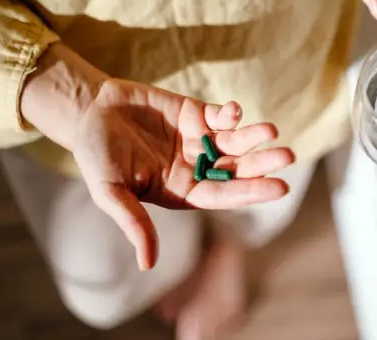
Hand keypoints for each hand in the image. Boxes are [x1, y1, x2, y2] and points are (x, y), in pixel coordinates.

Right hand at [22, 43, 293, 270]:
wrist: (89, 113)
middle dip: (261, 163)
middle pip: (236, 168)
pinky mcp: (195, 114)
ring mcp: (197, 140)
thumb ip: (133, 222)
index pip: (223, 194)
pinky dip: (230, 113)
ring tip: (271, 130)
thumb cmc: (97, 156)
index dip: (251, 190)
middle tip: (287, 156)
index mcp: (182, 191)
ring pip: (235, 141)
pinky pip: (220, 115)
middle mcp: (196, 167)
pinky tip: (235, 111)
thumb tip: (148, 265)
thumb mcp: (111, 192)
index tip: (280, 186)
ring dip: (253, 136)